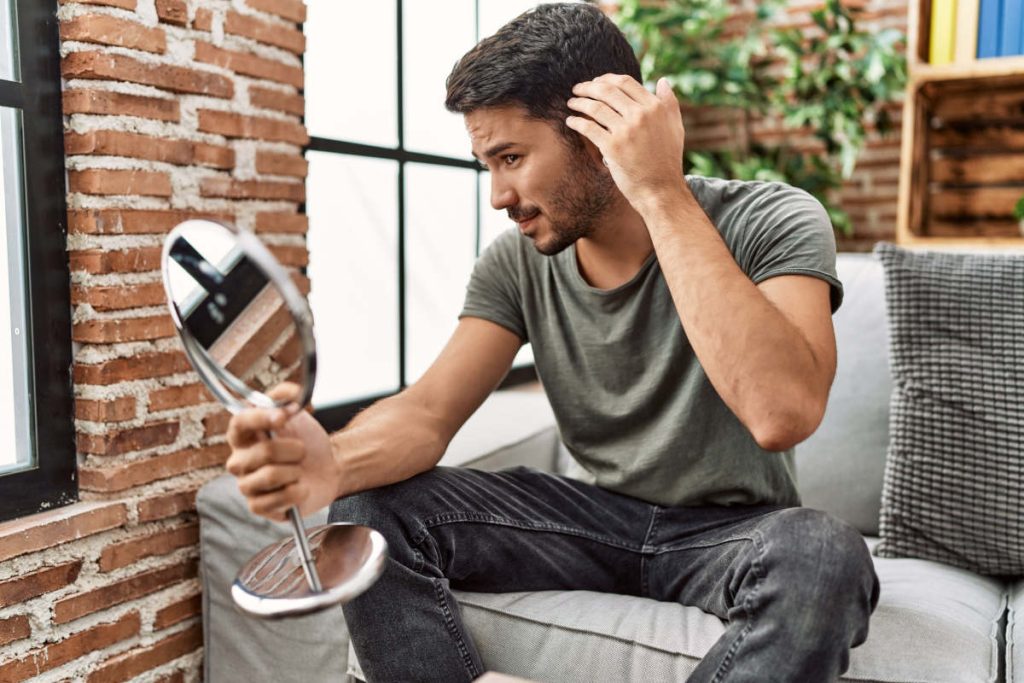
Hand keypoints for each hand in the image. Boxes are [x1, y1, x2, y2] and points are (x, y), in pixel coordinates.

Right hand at [225, 383, 339, 521]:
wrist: (328, 468)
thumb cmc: (307, 440)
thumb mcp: (298, 410)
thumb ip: (288, 394)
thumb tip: (287, 396)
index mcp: (243, 435)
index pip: (240, 422)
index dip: (261, 418)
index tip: (283, 417)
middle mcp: (239, 460)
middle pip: (264, 451)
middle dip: (294, 449)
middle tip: (302, 450)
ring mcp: (246, 485)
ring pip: (271, 476)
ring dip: (296, 472)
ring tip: (299, 470)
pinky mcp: (258, 507)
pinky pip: (277, 500)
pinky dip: (297, 492)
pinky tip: (298, 488)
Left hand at [566, 74, 685, 211]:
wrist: (661, 190)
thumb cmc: (667, 160)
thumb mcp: (675, 127)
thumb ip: (669, 103)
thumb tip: (662, 81)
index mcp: (655, 107)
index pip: (625, 82)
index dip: (606, 79)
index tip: (596, 82)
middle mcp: (640, 115)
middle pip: (607, 91)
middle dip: (588, 87)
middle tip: (577, 90)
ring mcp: (625, 131)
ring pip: (595, 107)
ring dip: (579, 102)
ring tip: (571, 103)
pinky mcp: (612, 147)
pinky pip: (588, 128)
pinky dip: (576, 122)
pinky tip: (571, 121)